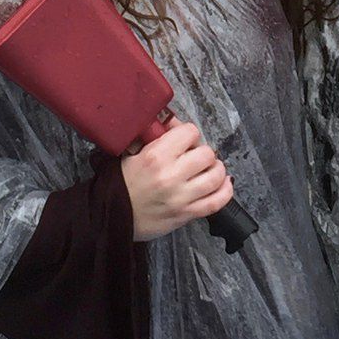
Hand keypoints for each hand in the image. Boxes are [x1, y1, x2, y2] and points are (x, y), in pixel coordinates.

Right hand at [121, 115, 232, 241]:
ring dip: (216, 169)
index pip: (190, 132)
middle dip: (202, 152)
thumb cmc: (123, 182)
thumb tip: (175, 123)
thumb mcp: (133, 151)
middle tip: (195, 156)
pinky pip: (215, 203)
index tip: (184, 140)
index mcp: (156, 156)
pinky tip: (224, 183)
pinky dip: (225, 192)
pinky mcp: (186, 215)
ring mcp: (180, 198)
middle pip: (206, 153)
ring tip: (209, 169)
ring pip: (215, 176)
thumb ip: (156, 136)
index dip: (188, 134)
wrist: (112, 216)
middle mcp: (171, 176)